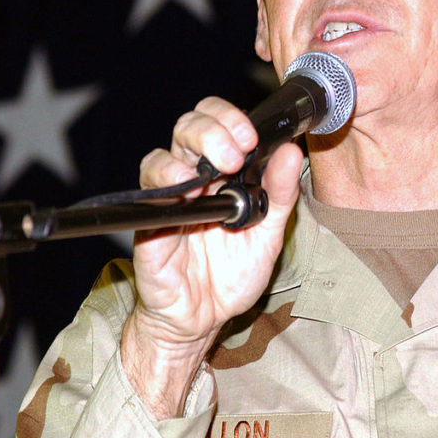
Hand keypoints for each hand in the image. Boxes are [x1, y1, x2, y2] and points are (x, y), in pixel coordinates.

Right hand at [121, 96, 302, 416]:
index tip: (253, 136)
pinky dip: (164, 182)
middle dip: (214, 128)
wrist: (205, 319)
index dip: (231, 119)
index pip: (218, 123)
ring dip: (190, 152)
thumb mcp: (269, 234)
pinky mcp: (149, 224)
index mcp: (222, 175)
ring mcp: (168, 201)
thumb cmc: (232, 274)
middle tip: (236, 153)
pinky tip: (185, 190)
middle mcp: (193, 180)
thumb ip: (280, 194)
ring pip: (163, 153)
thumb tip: (291, 152)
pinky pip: (146, 193)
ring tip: (214, 172)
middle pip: (189, 127)